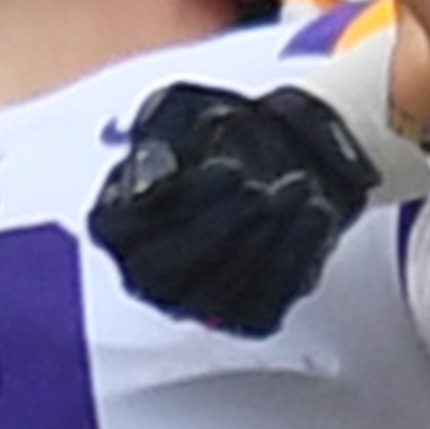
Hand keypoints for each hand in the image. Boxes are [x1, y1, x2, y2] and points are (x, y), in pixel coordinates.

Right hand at [87, 79, 376, 336]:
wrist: (271, 148)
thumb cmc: (211, 131)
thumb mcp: (177, 109)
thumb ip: (157, 136)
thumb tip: (150, 183)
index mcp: (114, 221)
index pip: (123, 229)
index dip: (182, 200)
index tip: (230, 168)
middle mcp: (144, 273)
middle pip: (163, 273)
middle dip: (218, 228)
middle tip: (257, 188)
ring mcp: (194, 304)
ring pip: (217, 297)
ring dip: (263, 240)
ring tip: (297, 187)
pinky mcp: (246, 319)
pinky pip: (265, 308)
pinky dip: (295, 259)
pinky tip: (315, 211)